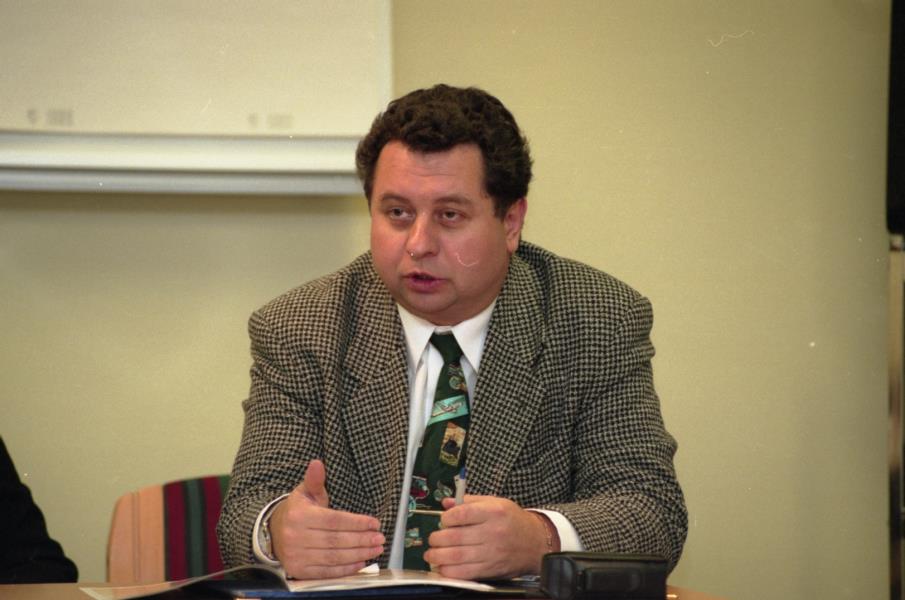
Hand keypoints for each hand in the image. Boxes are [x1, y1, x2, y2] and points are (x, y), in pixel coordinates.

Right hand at [270, 459, 383, 578]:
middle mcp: (296, 537)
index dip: (356, 522)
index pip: (334, 520)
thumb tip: (317, 463)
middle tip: (380, 539)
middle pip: (336, 540)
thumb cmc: (297, 510)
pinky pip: (326, 572)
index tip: (375, 523)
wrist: (274, 533)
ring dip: (358, 555)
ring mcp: (297, 556)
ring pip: (333, 557)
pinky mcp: (299, 571)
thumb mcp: (305, 492)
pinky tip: (361, 563)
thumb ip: (315, 480)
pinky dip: (346, 570)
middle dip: (361, 540)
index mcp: (300, 515)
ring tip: (376, 550)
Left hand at [422, 495, 559, 578]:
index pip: (462, 514)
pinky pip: (465, 572)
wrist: (535, 543)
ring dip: (438, 556)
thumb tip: (447, 503)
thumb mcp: (496, 503)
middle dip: (437, 538)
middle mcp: (493, 532)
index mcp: (494, 512)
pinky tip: (443, 567)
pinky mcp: (491, 569)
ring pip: (457, 556)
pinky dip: (450, 571)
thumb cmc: (513, 521)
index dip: (446, 518)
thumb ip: (470, 501)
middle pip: (456, 536)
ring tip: (431, 554)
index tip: (443, 520)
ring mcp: (492, 552)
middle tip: (432, 539)